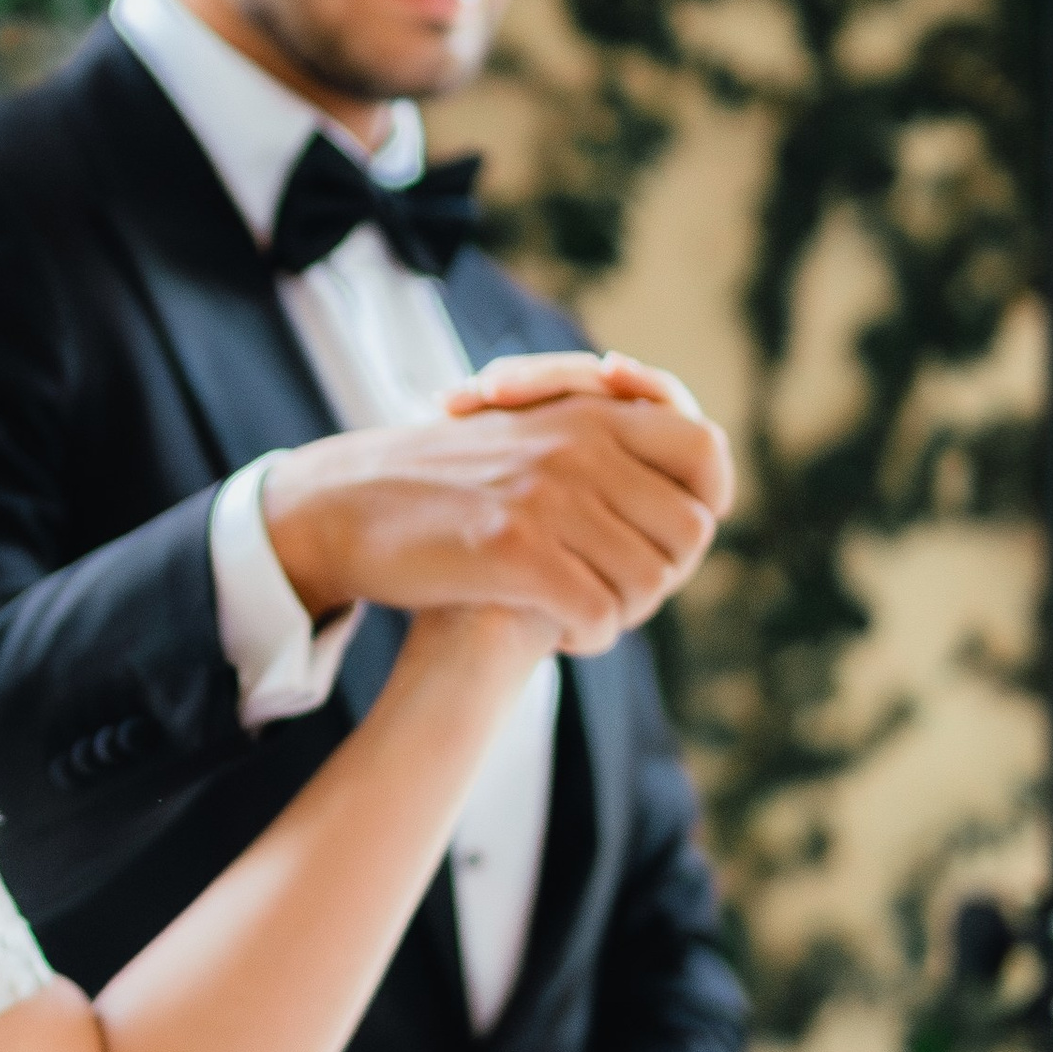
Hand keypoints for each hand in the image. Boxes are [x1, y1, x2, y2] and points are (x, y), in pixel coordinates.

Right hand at [260, 359, 731, 654]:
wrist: (345, 505)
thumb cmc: (440, 486)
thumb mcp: (527, 437)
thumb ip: (600, 451)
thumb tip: (688, 485)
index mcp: (589, 414)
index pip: (706, 453)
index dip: (707, 503)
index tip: (666, 538)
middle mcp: (577, 446)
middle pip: (687, 534)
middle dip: (660, 575)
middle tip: (612, 589)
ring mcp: (547, 495)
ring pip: (647, 582)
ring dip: (622, 612)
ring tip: (580, 613)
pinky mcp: (514, 549)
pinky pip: (599, 614)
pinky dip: (588, 636)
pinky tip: (556, 632)